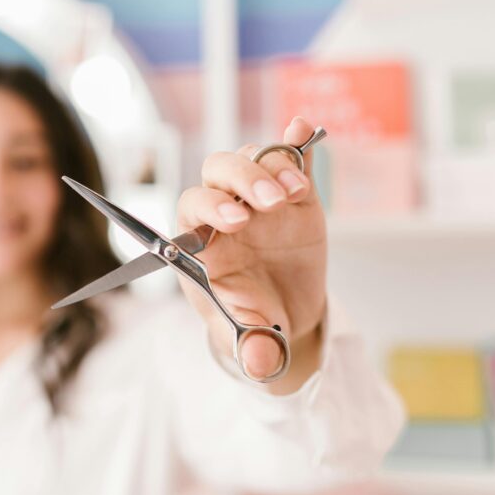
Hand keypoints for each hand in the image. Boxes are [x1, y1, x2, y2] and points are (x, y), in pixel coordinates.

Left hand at [176, 117, 326, 392]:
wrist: (287, 315)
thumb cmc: (254, 321)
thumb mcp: (252, 337)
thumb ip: (252, 346)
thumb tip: (257, 364)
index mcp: (201, 241)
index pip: (192, 206)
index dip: (210, 207)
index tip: (235, 223)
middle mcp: (225, 211)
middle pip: (217, 172)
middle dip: (241, 181)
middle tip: (267, 204)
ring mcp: (259, 198)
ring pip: (253, 160)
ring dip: (271, 168)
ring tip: (292, 194)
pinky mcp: (294, 193)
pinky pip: (289, 158)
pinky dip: (295, 143)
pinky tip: (303, 130)